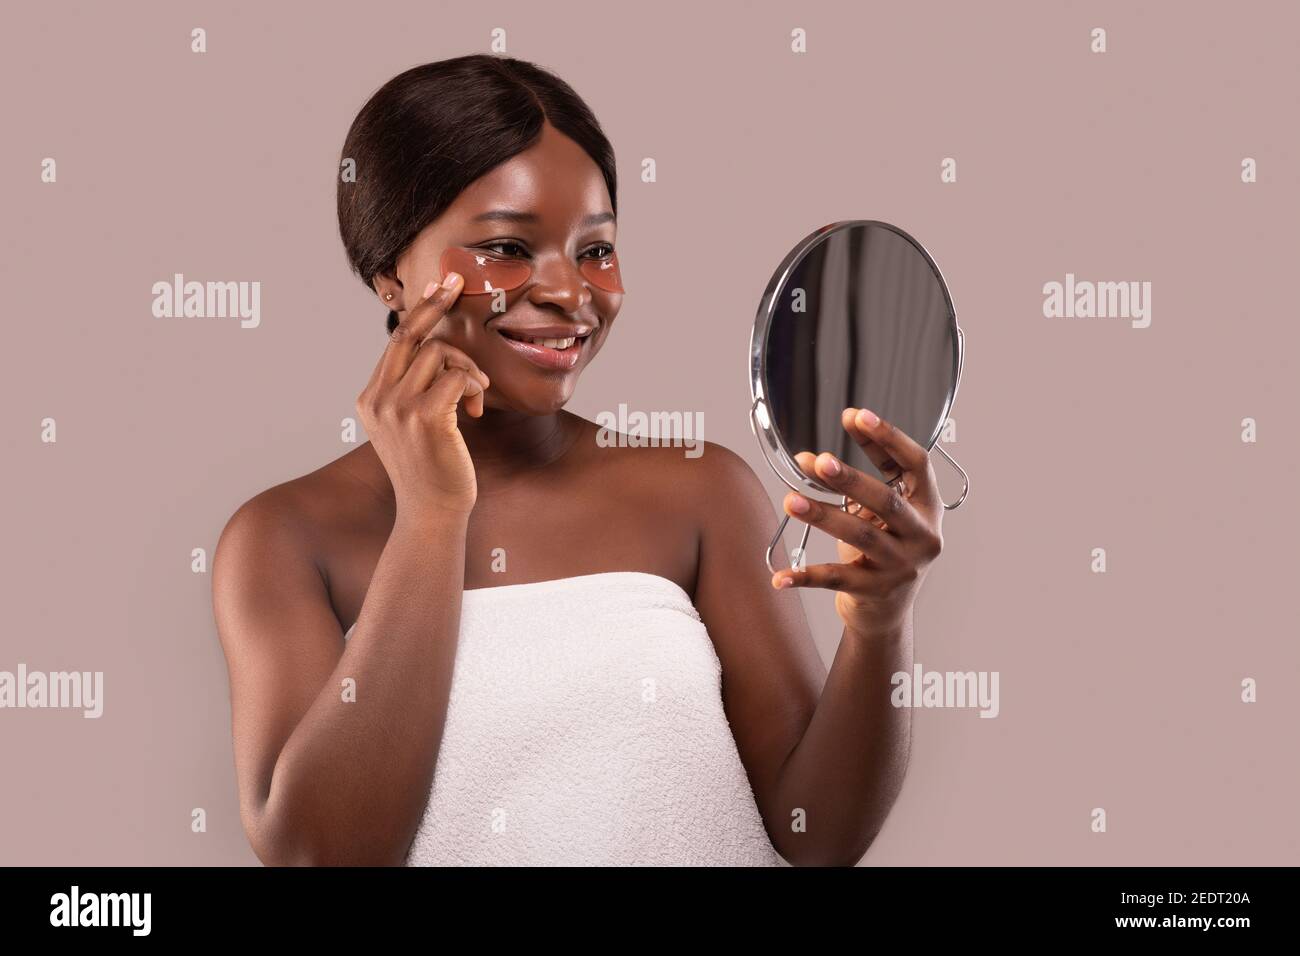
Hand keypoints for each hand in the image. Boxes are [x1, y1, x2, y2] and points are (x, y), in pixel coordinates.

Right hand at [355, 272, 489, 517]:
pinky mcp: (426, 418)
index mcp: (371, 398)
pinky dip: (476, 388)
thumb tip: (437, 350)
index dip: (419, 310)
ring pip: (440, 353)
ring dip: (469, 370)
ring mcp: (398, 408)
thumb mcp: (412, 425)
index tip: (438, 284)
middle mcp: (378, 399)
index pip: (395, 341)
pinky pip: (460, 377)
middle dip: (435, 303)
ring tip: (475, 399)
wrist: (432, 513)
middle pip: (410, 333)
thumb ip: (414, 390)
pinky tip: (476, 413)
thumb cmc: (432, 469)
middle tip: (457, 282)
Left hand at [772, 407, 944, 639]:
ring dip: (822, 515)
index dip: (889, 438)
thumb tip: (808, 459)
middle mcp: (922, 536)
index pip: (917, 464)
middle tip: (818, 461)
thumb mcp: (878, 514)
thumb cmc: (881, 550)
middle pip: (887, 500)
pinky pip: (837, 579)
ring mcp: (902, 566)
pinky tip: (781, 576)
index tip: (857, 415)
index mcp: (928, 507)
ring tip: (791, 500)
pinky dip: (806, 576)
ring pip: (860, 535)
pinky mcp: (877, 592)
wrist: (887, 612)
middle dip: (850, 478)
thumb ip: (852, 483)